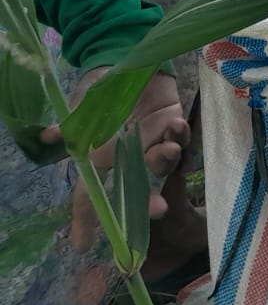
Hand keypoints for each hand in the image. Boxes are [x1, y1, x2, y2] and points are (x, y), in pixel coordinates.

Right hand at [42, 70, 189, 251]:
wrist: (127, 57)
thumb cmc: (99, 87)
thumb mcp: (81, 105)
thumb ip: (71, 125)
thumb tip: (49, 135)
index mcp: (101, 159)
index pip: (91, 196)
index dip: (86, 221)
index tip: (83, 246)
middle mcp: (128, 158)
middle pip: (137, 189)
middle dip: (147, 202)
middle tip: (156, 209)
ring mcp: (152, 142)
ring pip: (162, 163)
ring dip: (165, 160)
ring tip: (166, 150)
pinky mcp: (173, 125)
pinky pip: (181, 137)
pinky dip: (180, 134)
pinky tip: (176, 126)